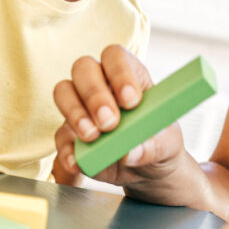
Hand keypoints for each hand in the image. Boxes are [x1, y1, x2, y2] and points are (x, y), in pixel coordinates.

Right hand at [52, 44, 186, 187]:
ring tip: (93, 137)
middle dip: (94, 94)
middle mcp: (101, 85)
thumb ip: (153, 146)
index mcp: (129, 75)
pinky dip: (67, 149)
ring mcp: (81, 107)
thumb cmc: (159, 142)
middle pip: (84, 68)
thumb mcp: (168, 144)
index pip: (116, 57)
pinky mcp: (70, 135)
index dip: (120, 73)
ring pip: (63, 92)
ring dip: (75, 113)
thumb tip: (129, 152)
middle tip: (109, 122)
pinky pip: (60, 136)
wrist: (148, 170)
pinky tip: (78, 162)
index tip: (131, 101)